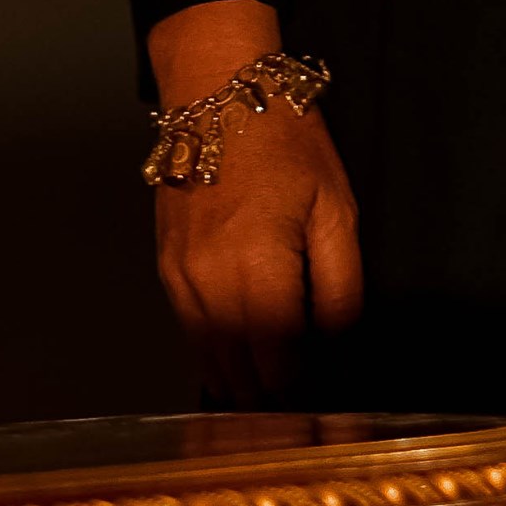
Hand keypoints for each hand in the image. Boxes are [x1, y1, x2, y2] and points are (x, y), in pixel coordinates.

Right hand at [148, 0, 365, 400]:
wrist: (216, 94)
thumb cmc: (285, 144)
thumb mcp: (336, 210)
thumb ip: (340, 287)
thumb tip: (337, 345)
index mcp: (258, 269)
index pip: (280, 362)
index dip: (304, 391)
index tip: (326, 407)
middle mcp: (209, 283)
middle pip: (239, 371)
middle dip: (272, 396)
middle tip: (303, 411)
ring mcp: (180, 278)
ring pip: (208, 359)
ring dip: (240, 384)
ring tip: (272, 402)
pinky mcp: (165, 268)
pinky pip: (188, 332)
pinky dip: (214, 355)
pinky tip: (236, 367)